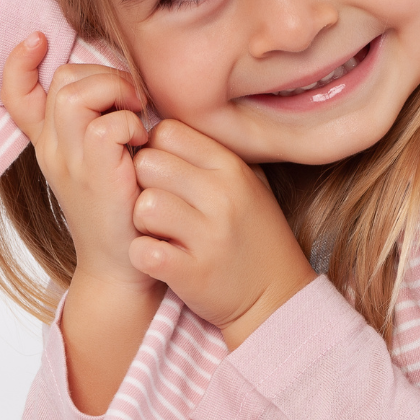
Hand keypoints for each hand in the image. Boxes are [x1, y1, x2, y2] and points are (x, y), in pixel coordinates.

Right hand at [1, 33, 155, 296]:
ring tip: (137, 116)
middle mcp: (54, 149)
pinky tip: (141, 145)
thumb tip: (123, 84)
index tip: (36, 39)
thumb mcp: (104, 161)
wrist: (122, 263)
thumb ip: (100, 125)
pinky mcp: (94, 171)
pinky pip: (107, 123)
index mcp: (51, 144)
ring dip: (116, 92)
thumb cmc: (123, 208)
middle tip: (132, 101)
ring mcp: (70, 159)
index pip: (17, 95)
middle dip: (103, 74)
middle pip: (62, 81)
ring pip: (76, 93)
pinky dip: (131, 124)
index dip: (19, 62)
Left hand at [131, 120, 317, 349]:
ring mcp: (209, 236)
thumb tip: (167, 122)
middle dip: (143, 183)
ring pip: (143, 205)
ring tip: (160, 232)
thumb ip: (212, 155)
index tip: (163, 173)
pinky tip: (159, 257)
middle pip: (148, 163)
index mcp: (232, 168)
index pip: (168, 132)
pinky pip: (143, 250)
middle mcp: (222, 196)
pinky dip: (143, 255)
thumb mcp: (247, 184)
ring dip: (142, 222)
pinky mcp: (193, 273)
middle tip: (158, 204)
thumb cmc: (253, 235)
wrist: (277, 297)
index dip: (156, 150)